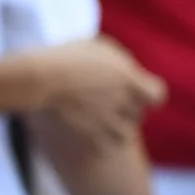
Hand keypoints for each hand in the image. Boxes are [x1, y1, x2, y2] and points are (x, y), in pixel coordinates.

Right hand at [25, 36, 166, 153]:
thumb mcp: (98, 47)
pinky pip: (107, 147)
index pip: (158, 95)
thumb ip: (121, 60)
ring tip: (98, 119)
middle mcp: (124, 103)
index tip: (135, 90)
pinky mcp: (92, 139)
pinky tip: (87, 131)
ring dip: (116, 128)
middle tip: (102, 100)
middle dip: (127, 108)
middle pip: (139, 114)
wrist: (36, 80)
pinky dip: (101, 143)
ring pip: (126, 134)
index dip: (149, 94)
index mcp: (130, 79)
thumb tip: (130, 71)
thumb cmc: (66, 58)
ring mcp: (109, 123)